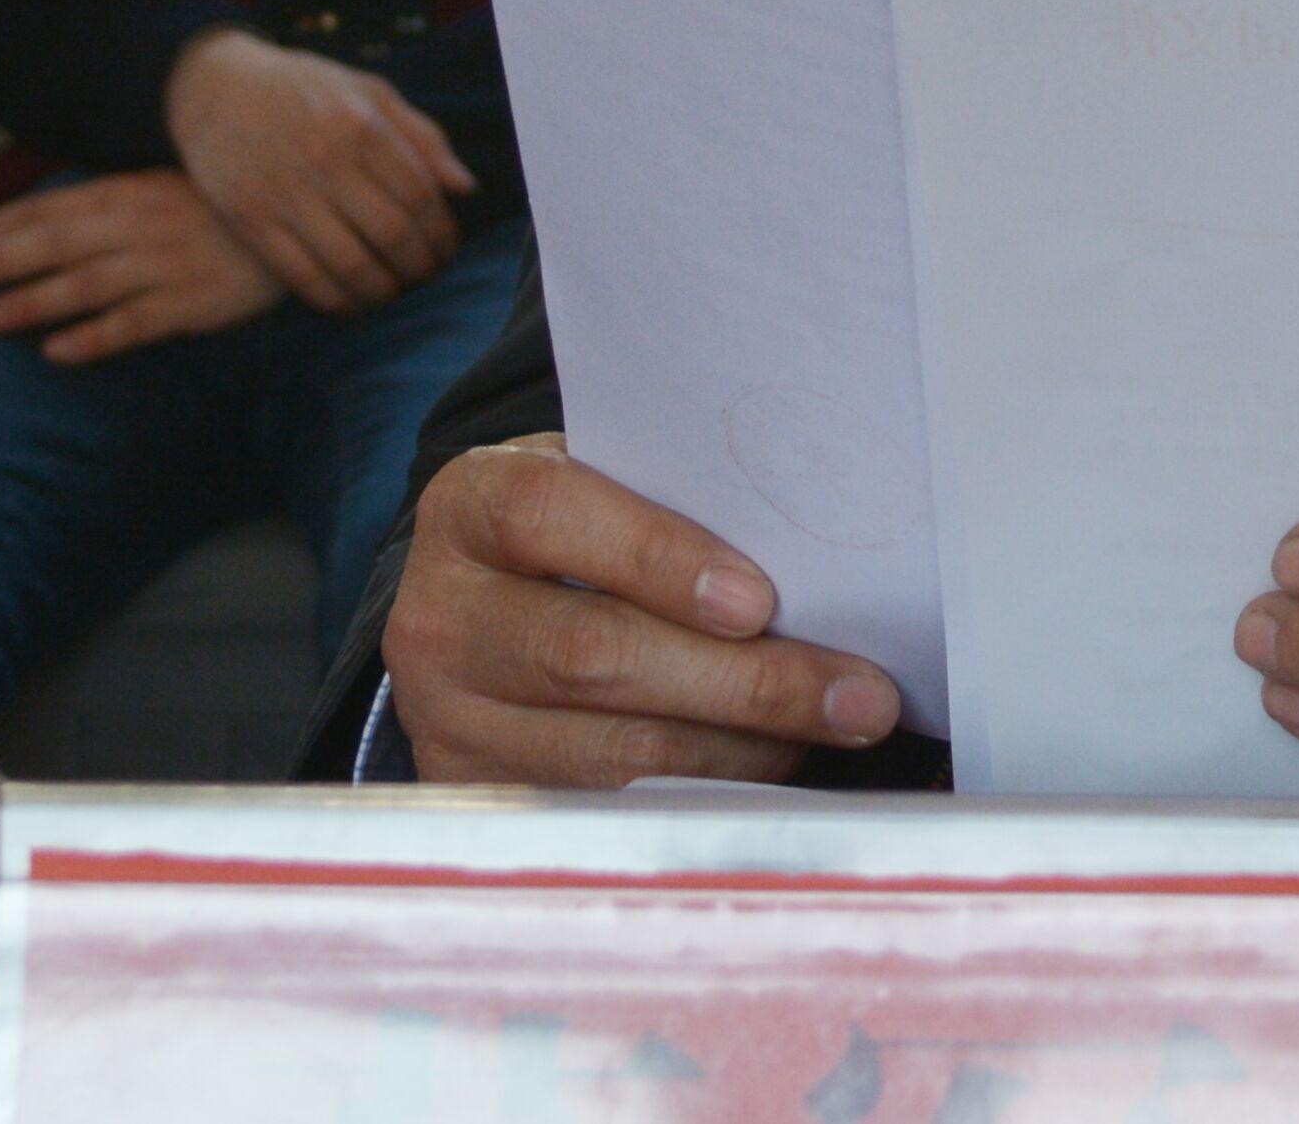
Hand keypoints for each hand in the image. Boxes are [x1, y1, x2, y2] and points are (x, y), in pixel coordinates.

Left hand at [0, 170, 283, 365]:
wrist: (300, 219)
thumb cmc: (215, 207)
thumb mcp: (156, 187)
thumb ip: (102, 204)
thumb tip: (35, 220)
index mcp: (126, 191)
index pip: (45, 210)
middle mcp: (138, 226)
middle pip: (53, 244)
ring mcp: (165, 266)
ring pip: (85, 286)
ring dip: (29, 302)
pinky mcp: (193, 304)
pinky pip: (136, 323)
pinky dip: (96, 337)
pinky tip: (57, 352)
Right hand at [165, 24, 475, 309]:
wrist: (215, 87)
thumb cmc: (306, 89)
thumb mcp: (368, 92)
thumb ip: (422, 137)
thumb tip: (466, 188)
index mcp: (360, 124)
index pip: (420, 196)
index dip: (442, 232)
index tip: (448, 247)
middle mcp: (324, 159)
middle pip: (392, 234)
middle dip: (421, 265)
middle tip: (427, 273)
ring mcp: (284, 193)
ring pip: (351, 265)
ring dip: (384, 290)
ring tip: (394, 290)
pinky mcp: (250, 220)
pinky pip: (303, 278)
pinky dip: (336, 301)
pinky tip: (352, 300)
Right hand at [386, 434, 907, 785]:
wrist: (472, 618)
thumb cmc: (571, 536)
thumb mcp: (594, 488)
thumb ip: (669, 502)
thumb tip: (814, 553)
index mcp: (467, 507)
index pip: (548, 514)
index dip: (654, 555)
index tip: (758, 599)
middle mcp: (440, 618)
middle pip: (594, 655)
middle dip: (744, 679)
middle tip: (858, 691)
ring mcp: (450, 721)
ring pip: (616, 750)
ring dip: (748, 745)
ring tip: (841, 727)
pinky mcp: (481, 800)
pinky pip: (613, 809)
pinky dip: (711, 790)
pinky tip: (780, 769)